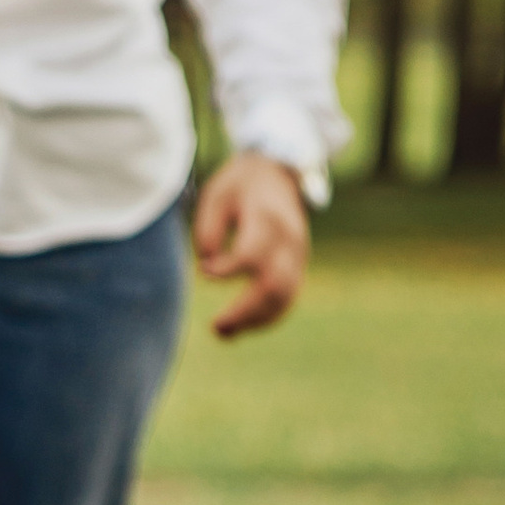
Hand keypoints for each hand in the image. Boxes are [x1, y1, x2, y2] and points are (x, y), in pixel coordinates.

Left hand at [192, 151, 310, 338]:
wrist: (279, 171)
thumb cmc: (240, 184)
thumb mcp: (216, 194)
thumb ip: (208, 228)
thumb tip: (207, 265)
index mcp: (267, 218)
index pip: (253, 253)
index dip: (229, 269)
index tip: (206, 272)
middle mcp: (288, 239)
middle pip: (274, 285)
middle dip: (245, 312)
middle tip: (215, 327)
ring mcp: (297, 254)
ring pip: (285, 298)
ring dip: (255, 321)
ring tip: (223, 333)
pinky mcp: (298, 265)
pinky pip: (288, 298)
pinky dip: (267, 317)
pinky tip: (241, 326)